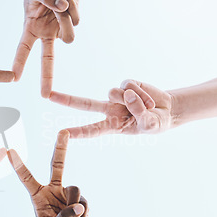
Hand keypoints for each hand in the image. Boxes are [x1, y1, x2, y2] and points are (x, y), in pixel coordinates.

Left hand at [7, 130, 88, 216]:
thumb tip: (79, 205)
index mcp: (38, 196)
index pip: (26, 178)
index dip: (18, 165)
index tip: (9, 150)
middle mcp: (52, 190)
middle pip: (57, 165)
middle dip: (61, 148)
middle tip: (63, 131)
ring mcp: (67, 194)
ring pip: (74, 190)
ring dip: (74, 210)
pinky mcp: (81, 201)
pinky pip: (84, 203)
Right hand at [13, 0, 79, 97]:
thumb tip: (62, 8)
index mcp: (30, 28)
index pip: (24, 48)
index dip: (19, 62)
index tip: (14, 76)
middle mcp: (45, 33)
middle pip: (47, 59)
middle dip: (47, 77)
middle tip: (45, 96)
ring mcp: (60, 29)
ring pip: (69, 37)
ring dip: (65, 19)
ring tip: (60, 1)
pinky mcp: (73, 21)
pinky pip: (77, 21)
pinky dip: (73, 7)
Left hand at [49, 80, 173, 136]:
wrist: (167, 110)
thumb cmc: (155, 123)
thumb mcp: (151, 126)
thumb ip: (141, 114)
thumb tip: (126, 95)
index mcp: (111, 126)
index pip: (91, 130)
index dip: (78, 132)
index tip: (63, 133)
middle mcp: (109, 110)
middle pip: (84, 104)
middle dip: (67, 99)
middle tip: (48, 96)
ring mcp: (117, 96)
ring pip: (113, 93)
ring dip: (133, 100)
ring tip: (148, 107)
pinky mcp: (126, 83)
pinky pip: (128, 85)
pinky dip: (142, 93)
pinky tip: (149, 99)